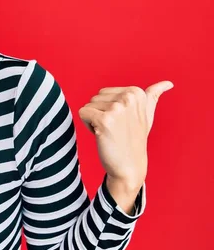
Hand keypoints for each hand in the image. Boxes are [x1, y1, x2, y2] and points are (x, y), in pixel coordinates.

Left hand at [78, 81, 173, 199]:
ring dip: (94, 120)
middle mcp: (128, 98)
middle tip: (115, 128)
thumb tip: (168, 83)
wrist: (129, 166)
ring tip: (110, 132)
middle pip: (94, 97)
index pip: (104, 92)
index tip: (122, 121)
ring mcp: (117, 109)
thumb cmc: (135, 138)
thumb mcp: (147, 114)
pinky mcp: (104, 120)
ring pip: (88, 106)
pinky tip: (102, 135)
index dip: (108, 108)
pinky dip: (88, 125)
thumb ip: (153, 96)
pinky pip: (82, 113)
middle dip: (100, 113)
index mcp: (137, 93)